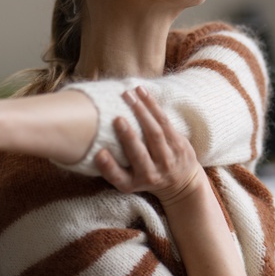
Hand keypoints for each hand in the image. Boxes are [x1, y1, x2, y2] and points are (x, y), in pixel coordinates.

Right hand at [95, 86, 202, 206]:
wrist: (182, 182)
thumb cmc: (145, 177)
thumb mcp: (129, 181)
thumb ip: (112, 168)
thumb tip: (93, 144)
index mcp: (133, 183)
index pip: (118, 178)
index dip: (108, 167)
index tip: (99, 154)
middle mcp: (151, 174)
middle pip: (139, 155)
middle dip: (128, 137)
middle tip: (117, 119)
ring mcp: (167, 159)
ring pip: (154, 133)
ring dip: (141, 112)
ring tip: (128, 96)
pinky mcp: (178, 143)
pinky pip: (164, 121)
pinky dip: (152, 105)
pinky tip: (141, 92)